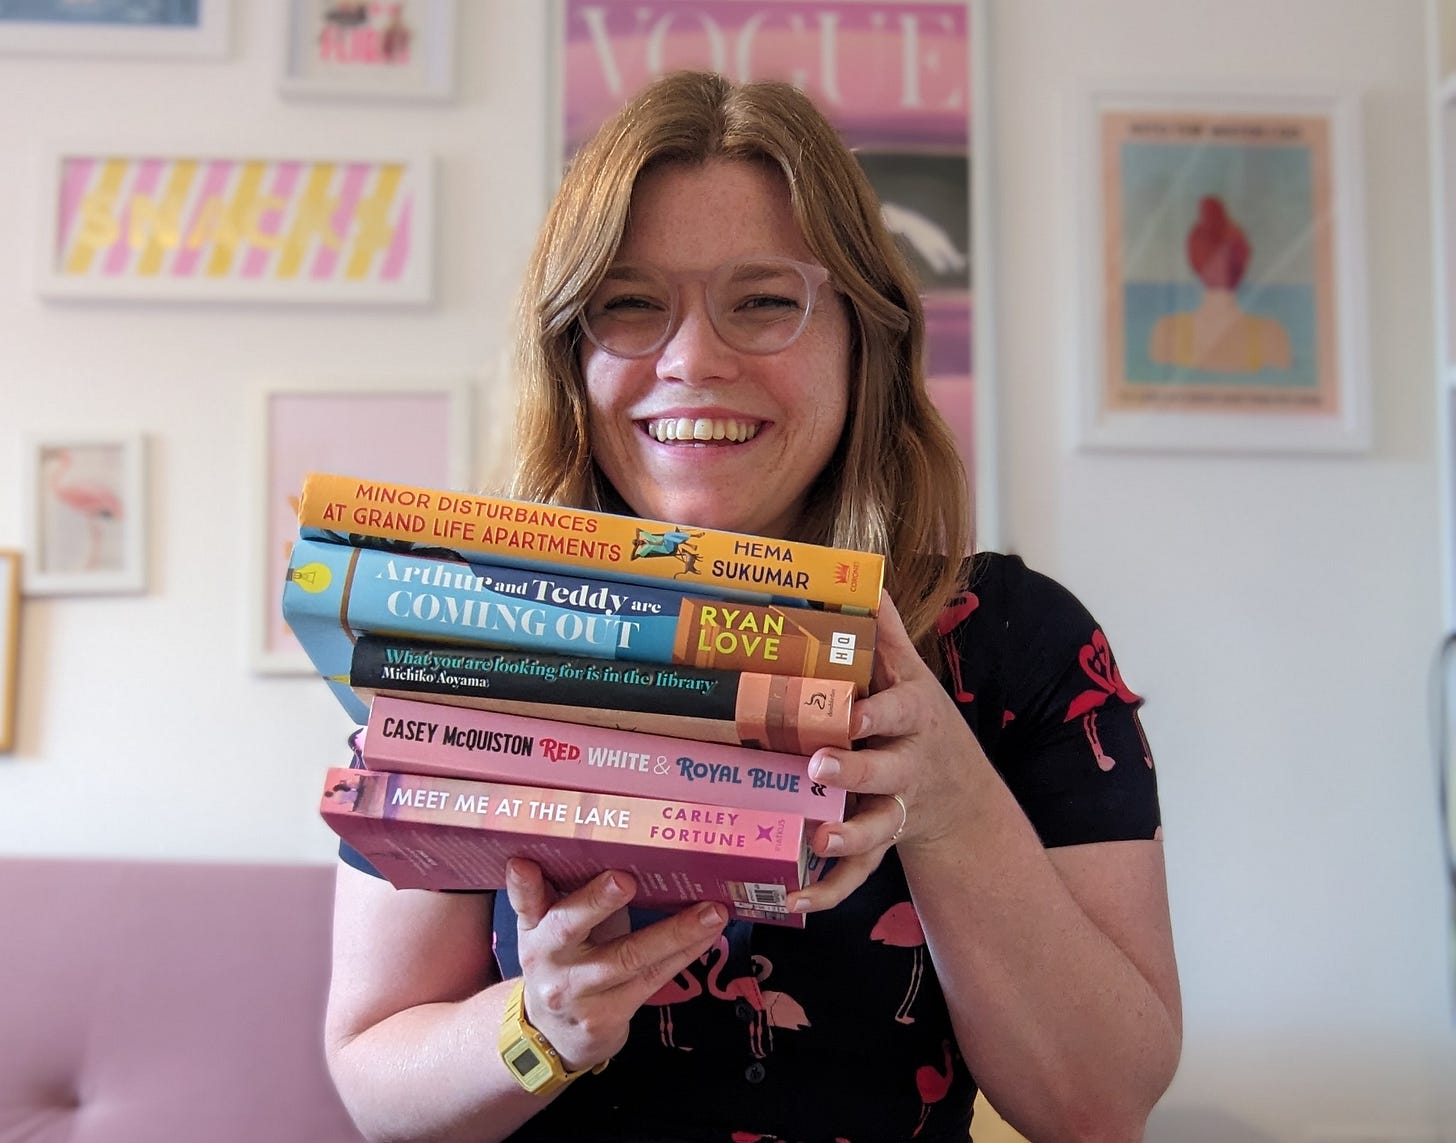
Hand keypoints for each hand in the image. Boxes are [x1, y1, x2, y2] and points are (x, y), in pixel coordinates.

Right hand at [506, 859, 728, 1070]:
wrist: (554, 1035)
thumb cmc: (567, 960)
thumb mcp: (553, 928)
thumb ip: (570, 893)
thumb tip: (619, 847)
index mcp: (535, 929)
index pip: (524, 902)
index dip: (523, 885)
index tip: (525, 863)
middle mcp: (549, 959)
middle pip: (569, 926)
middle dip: (597, 901)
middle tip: (624, 879)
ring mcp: (578, 992)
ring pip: (628, 957)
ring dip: (675, 931)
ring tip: (711, 911)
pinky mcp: (606, 1016)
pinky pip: (653, 978)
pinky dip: (685, 953)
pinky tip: (708, 934)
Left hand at [787, 591, 982, 912]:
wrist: (958, 790)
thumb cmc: (916, 720)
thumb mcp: (909, 674)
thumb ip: (885, 632)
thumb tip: (867, 575)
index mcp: (910, 719)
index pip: (896, 714)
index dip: (875, 716)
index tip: (848, 715)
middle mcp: (906, 767)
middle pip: (885, 774)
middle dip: (855, 774)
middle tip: (819, 768)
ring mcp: (895, 810)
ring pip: (877, 830)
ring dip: (849, 839)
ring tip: (817, 840)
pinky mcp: (880, 846)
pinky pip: (856, 876)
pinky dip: (827, 894)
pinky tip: (790, 902)